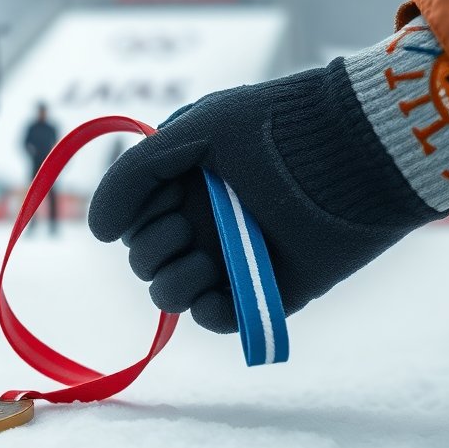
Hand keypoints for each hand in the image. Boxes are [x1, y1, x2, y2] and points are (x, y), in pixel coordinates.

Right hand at [88, 61, 446, 332]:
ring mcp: (235, 258)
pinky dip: (209, 312)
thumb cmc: (271, 128)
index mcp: (187, 183)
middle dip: (151, 250)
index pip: (133, 218)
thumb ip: (132, 174)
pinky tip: (215, 291)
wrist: (350, 152)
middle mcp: (207, 221)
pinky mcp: (267, 289)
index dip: (131, 216)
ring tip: (203, 262)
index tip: (156, 199)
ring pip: (172, 295)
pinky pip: (218, 319)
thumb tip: (99, 233)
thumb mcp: (191, 133)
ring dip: (173, 284)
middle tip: (183, 229)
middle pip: (145, 259)